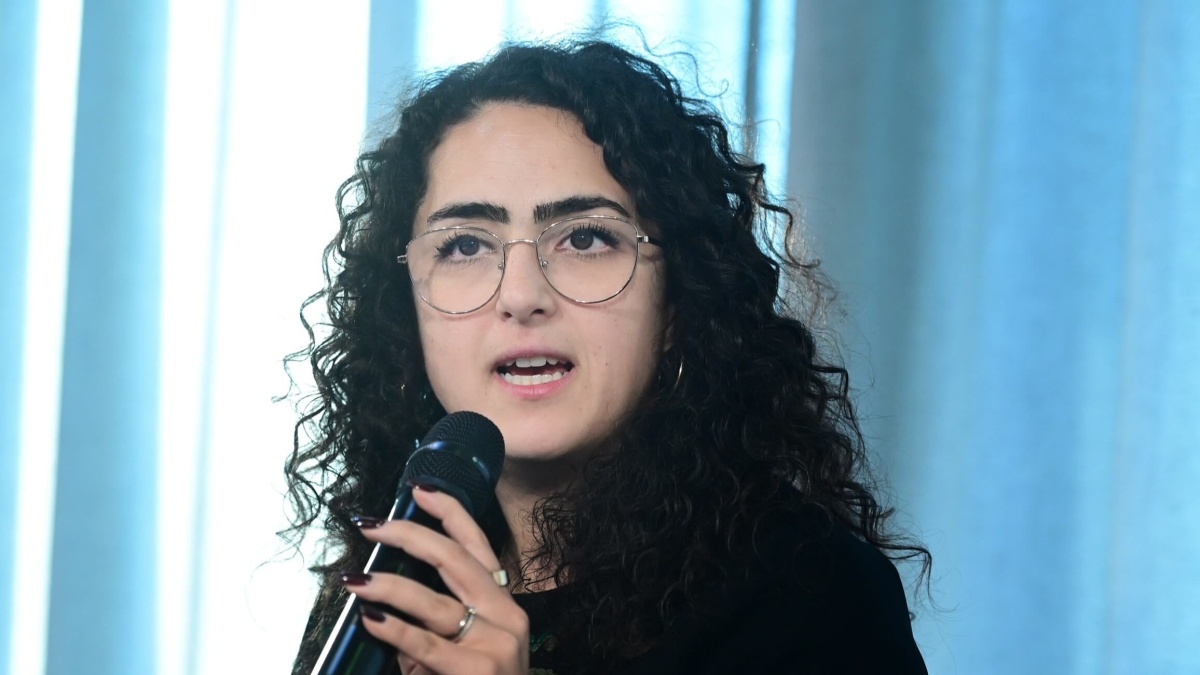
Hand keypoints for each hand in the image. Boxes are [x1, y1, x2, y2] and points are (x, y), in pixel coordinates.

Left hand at [346, 487, 528, 674]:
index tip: (420, 489)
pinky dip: (393, 628)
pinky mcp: (478, 672)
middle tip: (371, 525)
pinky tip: (369, 617)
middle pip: (455, 560)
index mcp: (504, 607)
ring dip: (388, 585)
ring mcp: (497, 645)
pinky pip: (425, 644)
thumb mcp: (464, 652)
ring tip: (355, 579)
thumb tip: (387, 604)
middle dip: (409, 535)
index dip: (451, 513)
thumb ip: (432, 626)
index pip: (479, 547)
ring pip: (434, 601)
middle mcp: (507, 618)